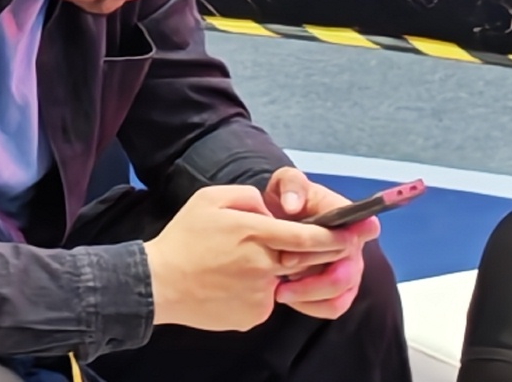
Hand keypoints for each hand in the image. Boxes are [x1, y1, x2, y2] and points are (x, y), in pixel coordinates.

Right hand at [143, 182, 336, 333]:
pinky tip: (230, 284)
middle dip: (317, 254)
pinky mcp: (254, 315)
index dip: (332, 236)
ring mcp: (260, 294)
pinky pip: (266, 299)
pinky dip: (257, 291)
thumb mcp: (209, 199)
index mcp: (253, 233)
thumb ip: (248, 198)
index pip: (305, 235)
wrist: (160, 283)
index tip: (351, 235)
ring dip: (276, 271)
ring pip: (284, 279)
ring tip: (237, 264)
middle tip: (311, 247)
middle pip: (304, 260)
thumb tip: (270, 212)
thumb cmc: (184, 238)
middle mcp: (262, 265)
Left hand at [262, 168, 375, 319]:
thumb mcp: (286, 182)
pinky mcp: (340, 292)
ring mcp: (350, 272)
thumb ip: (291, 185)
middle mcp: (355, 247)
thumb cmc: (288, 201)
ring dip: (308, 293)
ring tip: (279, 287)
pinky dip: (309, 306)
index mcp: (350, 218)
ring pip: (338, 294)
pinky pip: (332, 308)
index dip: (348, 239)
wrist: (277, 224)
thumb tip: (293, 205)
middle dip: (311, 270)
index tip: (314, 239)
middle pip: (344, 271)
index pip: (367, 228)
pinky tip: (286, 294)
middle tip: (281, 264)